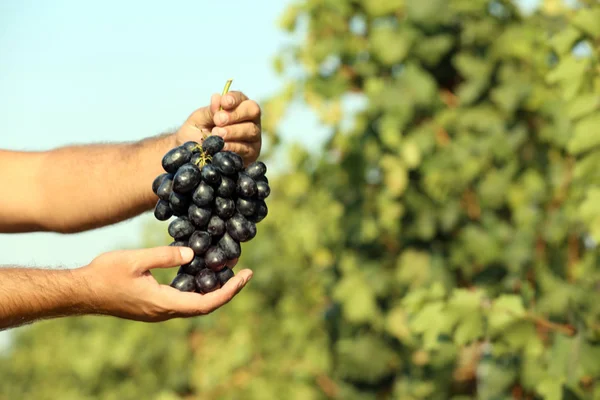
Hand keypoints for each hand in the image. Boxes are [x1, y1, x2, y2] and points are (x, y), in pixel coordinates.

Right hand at [79, 246, 252, 321]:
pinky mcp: (152, 306)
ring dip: (213, 289)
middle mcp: (164, 312)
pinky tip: (200, 272)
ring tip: (226, 270)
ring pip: (194, 304)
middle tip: (243, 271)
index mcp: (163, 303)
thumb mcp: (136, 260)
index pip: (206, 303)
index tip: (246, 275)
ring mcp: (158, 311)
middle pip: (205, 306)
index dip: (229, 291)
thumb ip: (165, 256)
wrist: (80, 292)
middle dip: (227, 289)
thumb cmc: (105, 274)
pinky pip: (183, 301)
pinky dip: (198, 288)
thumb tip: (193, 254)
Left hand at [176, 91, 261, 165]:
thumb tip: (217, 97)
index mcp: (237, 107)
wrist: (193, 156)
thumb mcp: (199, 120)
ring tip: (216, 134)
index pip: (241, 98)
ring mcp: (252, 137)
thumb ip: (209, 110)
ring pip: (251, 130)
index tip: (224, 102)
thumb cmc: (196, 133)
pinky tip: (222, 147)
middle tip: (218, 120)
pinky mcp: (251, 153)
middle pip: (252, 110)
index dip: (234, 98)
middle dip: (235, 114)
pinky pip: (246, 148)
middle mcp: (249, 120)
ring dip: (233, 131)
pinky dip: (233, 146)